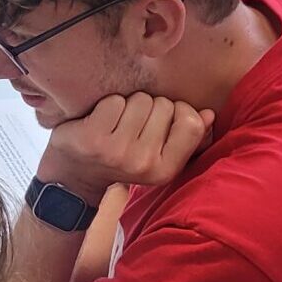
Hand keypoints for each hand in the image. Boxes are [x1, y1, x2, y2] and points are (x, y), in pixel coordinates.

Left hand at [37, 93, 214, 201]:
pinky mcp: (93, 137)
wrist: (72, 181)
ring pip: (139, 100)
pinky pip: (114, 101)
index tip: (164, 117)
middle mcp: (143, 163)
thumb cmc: (119, 164)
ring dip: (128, 104)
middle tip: (132, 125)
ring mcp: (117, 151)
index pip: (190, 123)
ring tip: (117, 123)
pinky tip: (99, 121)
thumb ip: (185, 138)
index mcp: (165, 170)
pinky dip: (107, 105)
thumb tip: (209, 114)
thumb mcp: (155, 159)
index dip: (180, 111)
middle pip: (164, 106)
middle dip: (150, 107)